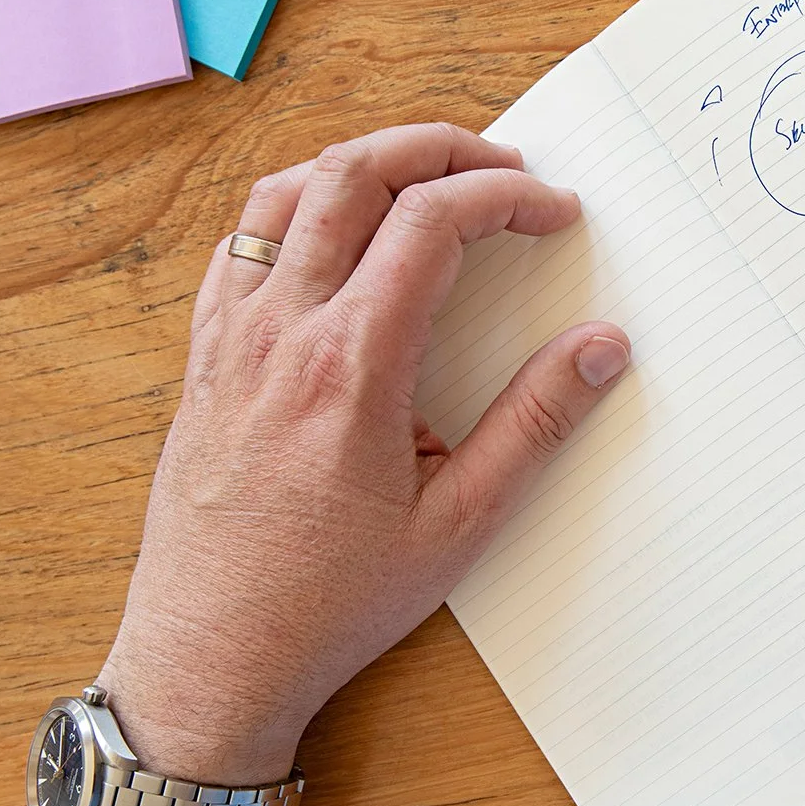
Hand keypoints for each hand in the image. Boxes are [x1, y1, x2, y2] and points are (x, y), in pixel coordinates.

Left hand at [98, 123, 630, 785]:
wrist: (210, 658)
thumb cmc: (330, 603)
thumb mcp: (460, 526)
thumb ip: (535, 426)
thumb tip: (601, 349)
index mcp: (351, 365)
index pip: (432, 222)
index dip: (506, 196)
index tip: (555, 212)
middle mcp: (281, 330)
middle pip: (356, 173)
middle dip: (441, 147)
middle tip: (502, 167)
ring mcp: (230, 337)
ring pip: (288, 190)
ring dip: (366, 162)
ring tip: (426, 180)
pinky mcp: (203, 357)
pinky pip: (243, 241)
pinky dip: (299, 205)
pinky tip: (337, 234)